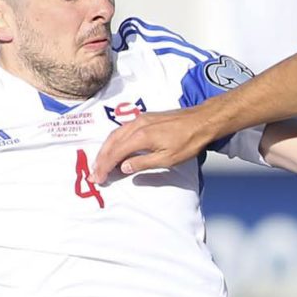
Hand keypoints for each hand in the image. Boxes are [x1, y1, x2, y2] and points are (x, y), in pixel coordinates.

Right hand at [101, 108, 219, 179]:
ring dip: (105, 149)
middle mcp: (136, 125)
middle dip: (101, 159)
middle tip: (94, 173)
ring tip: (100, 163)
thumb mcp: (167, 159)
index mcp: (140, 136)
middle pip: (111, 142)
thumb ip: (142, 163)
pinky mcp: (145, 118)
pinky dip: (114, 140)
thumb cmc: (188, 141)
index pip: (116, 153)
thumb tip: (123, 167)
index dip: (105, 167)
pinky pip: (123, 129)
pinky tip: (114, 147)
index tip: (98, 178)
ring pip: (115, 134)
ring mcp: (140, 120)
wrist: (201, 121)